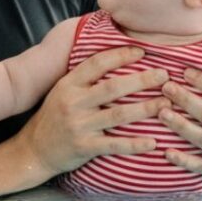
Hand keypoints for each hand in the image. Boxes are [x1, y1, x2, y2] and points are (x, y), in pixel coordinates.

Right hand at [19, 46, 171, 175]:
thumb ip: (85, 76)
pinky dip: (135, 144)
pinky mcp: (84, 147)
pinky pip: (114, 145)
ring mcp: (79, 125)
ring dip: (145, 108)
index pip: (97, 63)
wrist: (34, 149)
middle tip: (165, 75)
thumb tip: (113, 54)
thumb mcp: (63, 90)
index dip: (120, 55)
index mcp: (69, 84)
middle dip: (142, 80)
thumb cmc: (55, 115)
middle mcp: (73, 102)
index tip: (143, 51)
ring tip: (166, 103)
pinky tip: (153, 142)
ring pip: (118, 115)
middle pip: (113, 87)